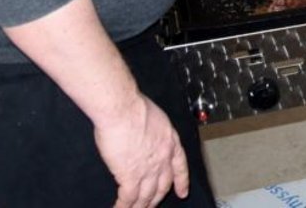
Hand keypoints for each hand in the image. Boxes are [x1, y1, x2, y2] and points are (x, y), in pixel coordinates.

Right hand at [93, 93, 188, 207]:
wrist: (123, 109)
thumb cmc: (135, 108)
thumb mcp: (156, 118)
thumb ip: (154, 132)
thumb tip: (147, 137)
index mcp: (171, 142)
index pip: (180, 167)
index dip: (181, 182)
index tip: (182, 193)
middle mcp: (163, 158)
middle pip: (162, 186)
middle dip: (157, 198)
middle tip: (152, 206)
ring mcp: (147, 169)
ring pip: (146, 196)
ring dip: (140, 207)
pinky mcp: (129, 176)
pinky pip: (128, 198)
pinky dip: (123, 207)